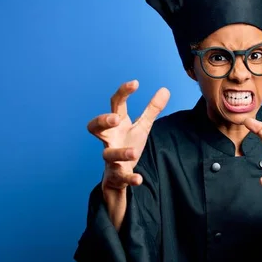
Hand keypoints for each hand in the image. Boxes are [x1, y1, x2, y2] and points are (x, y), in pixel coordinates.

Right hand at [87, 80, 169, 194]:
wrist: (119, 176)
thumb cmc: (127, 144)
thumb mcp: (142, 126)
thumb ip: (152, 109)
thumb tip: (165, 89)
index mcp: (117, 125)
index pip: (115, 104)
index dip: (123, 92)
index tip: (135, 83)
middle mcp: (110, 139)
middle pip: (96, 127)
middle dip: (102, 121)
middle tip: (116, 118)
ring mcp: (111, 158)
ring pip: (107, 154)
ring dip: (120, 152)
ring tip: (134, 152)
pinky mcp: (116, 175)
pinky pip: (120, 176)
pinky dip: (129, 178)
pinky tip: (139, 179)